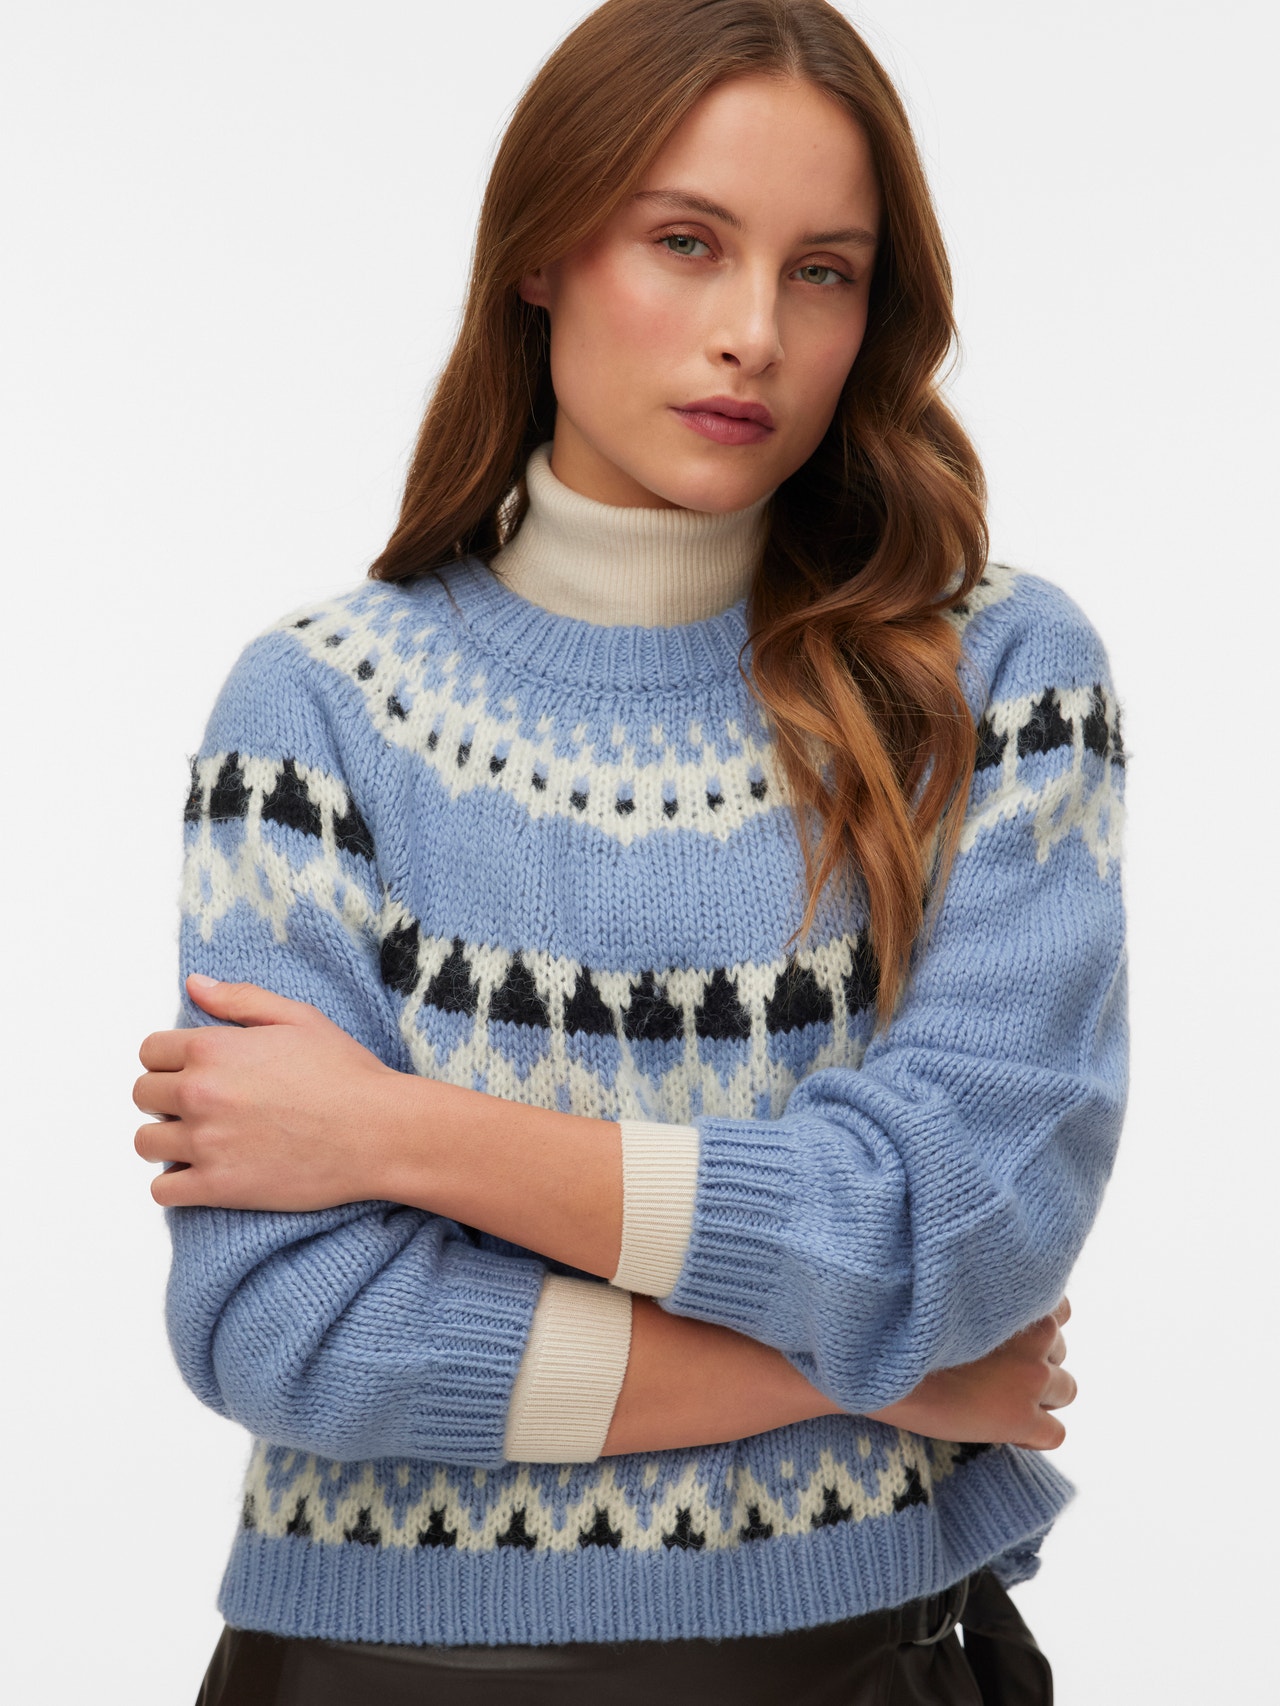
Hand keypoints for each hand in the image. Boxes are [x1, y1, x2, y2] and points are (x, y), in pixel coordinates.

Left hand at [134, 974, 404, 1209]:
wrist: (377, 1132)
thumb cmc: (346, 1073)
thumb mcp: (298, 1018)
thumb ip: (239, 999)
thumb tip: (194, 984)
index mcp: (212, 1048)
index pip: (150, 1052)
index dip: (170, 1060)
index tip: (192, 1071)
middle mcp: (199, 1093)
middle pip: (142, 1096)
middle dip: (166, 1098)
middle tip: (202, 1106)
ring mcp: (205, 1143)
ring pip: (144, 1144)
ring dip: (166, 1141)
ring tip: (200, 1140)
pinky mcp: (217, 1187)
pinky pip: (162, 1190)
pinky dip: (174, 1184)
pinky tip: (202, 1173)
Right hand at [868, 1298, 1075, 1449]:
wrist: (887, 1366)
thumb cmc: (909, 1327)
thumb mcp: (955, 1298)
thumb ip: (988, 1300)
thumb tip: (996, 1313)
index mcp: (1021, 1299)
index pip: (1058, 1311)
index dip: (1030, 1330)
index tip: (1003, 1341)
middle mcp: (1038, 1335)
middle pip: (1060, 1352)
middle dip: (1034, 1361)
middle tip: (994, 1372)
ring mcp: (1034, 1379)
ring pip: (1066, 1391)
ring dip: (1039, 1396)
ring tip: (998, 1400)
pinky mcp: (1023, 1420)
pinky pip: (1055, 1434)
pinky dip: (1034, 1435)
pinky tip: (1004, 1430)